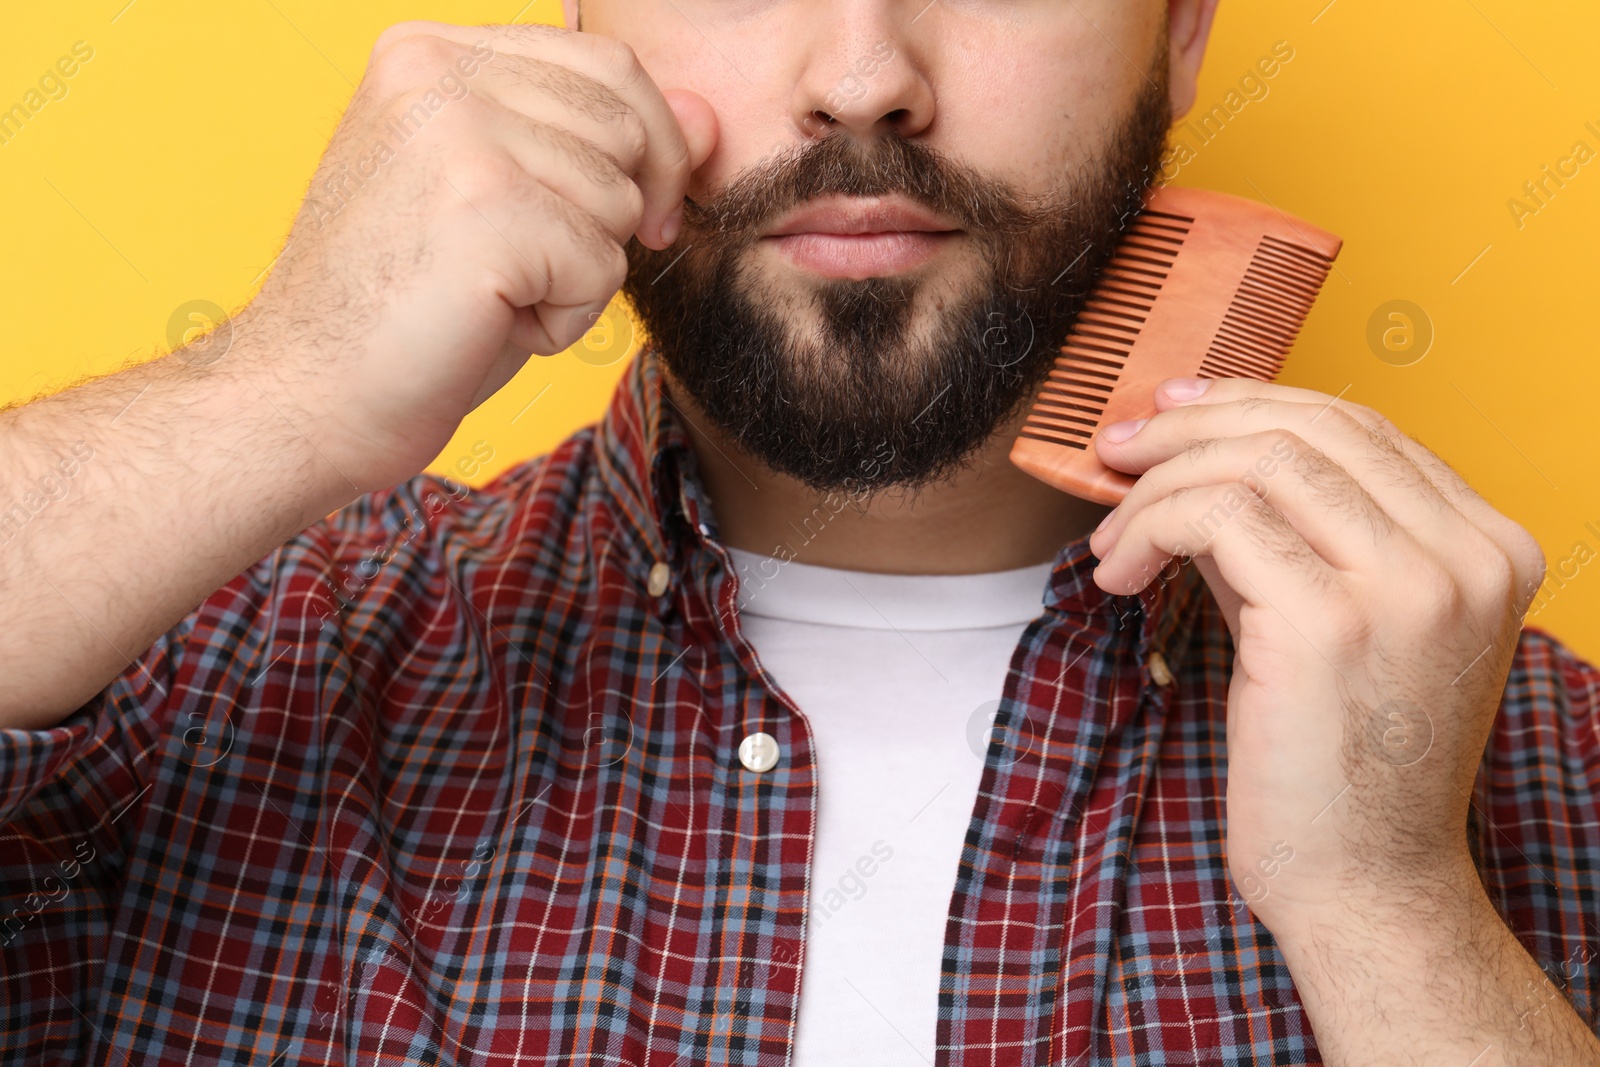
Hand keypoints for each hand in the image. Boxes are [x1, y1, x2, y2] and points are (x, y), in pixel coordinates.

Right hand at [239, 21, 717, 491]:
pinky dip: (565, 320)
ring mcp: (459, 133)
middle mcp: (438, 69)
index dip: (646, 150)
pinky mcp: (485, 208)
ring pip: (621, 198)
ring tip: (491, 296)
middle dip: (614, 216)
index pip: (607, 65)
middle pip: (628, 125)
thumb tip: (711, 118)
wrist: (302, 398)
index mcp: (430, 51)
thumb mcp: (505, 202)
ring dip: (579, 272)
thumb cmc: (404, 309)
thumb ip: (596, 144)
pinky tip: (489, 325)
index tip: (631, 217)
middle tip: (535, 271)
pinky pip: (603, 265)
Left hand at [1085, 376, 1546, 934]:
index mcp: (1488, 545)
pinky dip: (1149, 529)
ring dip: (1158, 486)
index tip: (1174, 409)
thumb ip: (1286, 531)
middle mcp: (1467, 556)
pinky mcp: (1330, 623)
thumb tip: (1192, 451)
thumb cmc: (1340, 758)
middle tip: (1117, 450)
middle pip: (1308, 426)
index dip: (1252, 400)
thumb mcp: (1331, 616)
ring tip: (1112, 538)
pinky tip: (1118, 573)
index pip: (1361, 424)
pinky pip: (1214, 518)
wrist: (1363, 882)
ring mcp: (1409, 587)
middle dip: (1192, 425)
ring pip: (1256, 462)